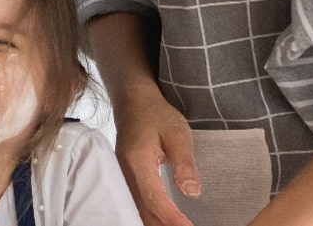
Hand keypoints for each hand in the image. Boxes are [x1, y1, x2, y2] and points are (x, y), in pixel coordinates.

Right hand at [113, 86, 199, 225]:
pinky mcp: (123, 176)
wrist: (133, 100)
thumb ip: (184, 164)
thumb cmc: (156, 114)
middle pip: (141, 209)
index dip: (171, 217)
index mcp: (138, 161)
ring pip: (135, 208)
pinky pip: (132, 201)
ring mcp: (120, 175)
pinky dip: (146, 214)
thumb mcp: (178, 134)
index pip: (154, 198)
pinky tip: (158, 220)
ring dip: (153, 223)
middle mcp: (124, 172)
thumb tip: (192, 193)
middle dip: (162, 225)